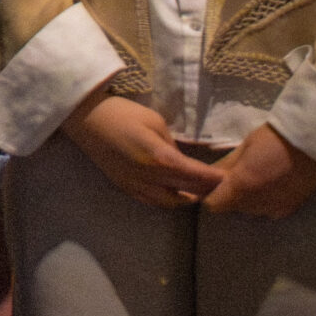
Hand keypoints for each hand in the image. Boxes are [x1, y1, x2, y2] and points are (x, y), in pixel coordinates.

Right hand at [62, 89, 226, 208]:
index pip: (196, 175)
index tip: (229, 179)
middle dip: (206, 190)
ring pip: (170, 202)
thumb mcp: (155, 121)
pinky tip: (173, 192)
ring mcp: (136, 185)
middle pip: (187, 190)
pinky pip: (152, 201)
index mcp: (160, 158)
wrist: (85, 119)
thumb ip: (172, 144)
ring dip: (187, 198)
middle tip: (221, 186)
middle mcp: (150, 177)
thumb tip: (180, 159)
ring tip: (197, 191)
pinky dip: (167, 200)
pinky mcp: (125, 187)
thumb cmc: (121, 113)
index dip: (215, 179)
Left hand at [200, 124, 315, 218]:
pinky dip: (266, 202)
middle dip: (230, 195)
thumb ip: (225, 166)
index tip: (213, 184)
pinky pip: (270, 211)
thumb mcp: (244, 149)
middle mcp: (257, 204)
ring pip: (251, 210)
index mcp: (242, 187)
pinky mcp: (291, 209)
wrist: (313, 143)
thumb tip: (209, 176)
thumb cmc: (274, 139)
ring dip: (248, 199)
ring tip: (257, 178)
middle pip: (233, 207)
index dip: (210, 195)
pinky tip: (272, 185)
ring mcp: (276, 209)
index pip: (214, 205)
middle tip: (235, 176)